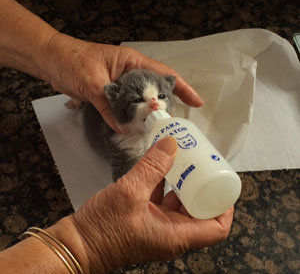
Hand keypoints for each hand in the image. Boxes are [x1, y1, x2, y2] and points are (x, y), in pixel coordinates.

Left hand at [41, 33, 202, 131]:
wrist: (52, 60)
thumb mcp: (92, 82)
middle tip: (174, 125)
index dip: (182, 88)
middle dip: (165, 106)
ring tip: (159, 130)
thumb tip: (123, 128)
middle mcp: (131, 73)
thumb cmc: (72, 61)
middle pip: (155, 90)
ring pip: (141, 101)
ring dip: (148, 114)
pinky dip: (132, 117)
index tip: (197, 102)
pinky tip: (136, 128)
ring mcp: (122, 84)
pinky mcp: (112, 94)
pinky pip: (127, 107)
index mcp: (132, 62)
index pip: (163, 74)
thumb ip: (109, 105)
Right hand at [60, 137, 232, 272]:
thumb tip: (171, 144)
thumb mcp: (130, 192)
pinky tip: (160, 167)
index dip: (225, 207)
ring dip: (183, 184)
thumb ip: (152, 167)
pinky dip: (165, 184)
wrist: (77, 244)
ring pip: (180, 204)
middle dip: (203, 188)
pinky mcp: (146, 219)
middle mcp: (172, 234)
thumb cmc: (103, 227)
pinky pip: (162, 200)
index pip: (217, 228)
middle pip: (201, 212)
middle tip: (202, 165)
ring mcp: (158, 227)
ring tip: (184, 161)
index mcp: (176, 235)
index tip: (221, 182)